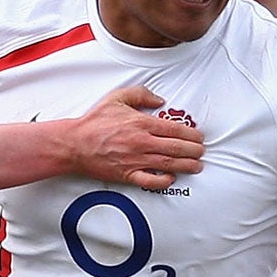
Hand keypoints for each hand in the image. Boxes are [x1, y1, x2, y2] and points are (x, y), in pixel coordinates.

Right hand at [65, 85, 202, 189]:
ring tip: (197, 166)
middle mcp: (141, 142)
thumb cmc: (94, 122)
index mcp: (141, 123)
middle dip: (194, 150)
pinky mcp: (127, 174)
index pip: (175, 129)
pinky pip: (150, 181)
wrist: (75, 143)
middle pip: (176, 147)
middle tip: (201, 151)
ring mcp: (135, 160)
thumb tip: (159, 100)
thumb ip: (141, 95)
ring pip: (168, 164)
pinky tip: (171, 178)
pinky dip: (163, 181)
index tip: (198, 136)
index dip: (191, 134)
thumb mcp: (117, 98)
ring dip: (186, 166)